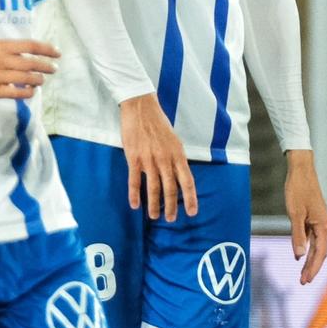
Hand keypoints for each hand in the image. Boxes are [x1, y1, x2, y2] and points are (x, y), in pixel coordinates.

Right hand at [0, 38, 57, 98]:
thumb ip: (14, 48)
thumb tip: (37, 52)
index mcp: (2, 46)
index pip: (30, 45)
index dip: (46, 49)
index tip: (58, 54)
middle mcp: (0, 60)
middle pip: (30, 63)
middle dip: (46, 66)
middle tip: (54, 69)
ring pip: (25, 78)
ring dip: (38, 79)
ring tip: (42, 80)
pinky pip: (15, 93)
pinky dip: (27, 92)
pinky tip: (32, 90)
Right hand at [119, 93, 195, 221]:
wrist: (141, 108)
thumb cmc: (158, 123)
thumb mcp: (174, 140)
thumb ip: (176, 158)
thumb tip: (179, 174)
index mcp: (178, 155)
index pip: (187, 181)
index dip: (190, 198)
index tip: (192, 212)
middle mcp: (165, 159)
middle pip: (171, 188)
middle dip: (172, 206)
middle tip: (170, 219)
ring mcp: (149, 159)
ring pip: (153, 187)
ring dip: (154, 204)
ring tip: (154, 216)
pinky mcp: (134, 158)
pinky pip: (135, 180)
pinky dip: (134, 194)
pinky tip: (135, 205)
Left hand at [283, 151, 326, 284]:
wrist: (301, 170)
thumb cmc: (298, 189)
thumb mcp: (294, 214)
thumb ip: (297, 236)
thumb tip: (299, 257)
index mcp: (323, 225)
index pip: (320, 253)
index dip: (313, 268)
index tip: (306, 281)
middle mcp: (324, 225)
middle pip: (321, 252)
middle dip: (312, 268)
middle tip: (303, 282)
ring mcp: (320, 222)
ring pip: (317, 246)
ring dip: (310, 260)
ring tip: (302, 274)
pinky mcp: (314, 218)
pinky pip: (312, 238)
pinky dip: (307, 249)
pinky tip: (300, 255)